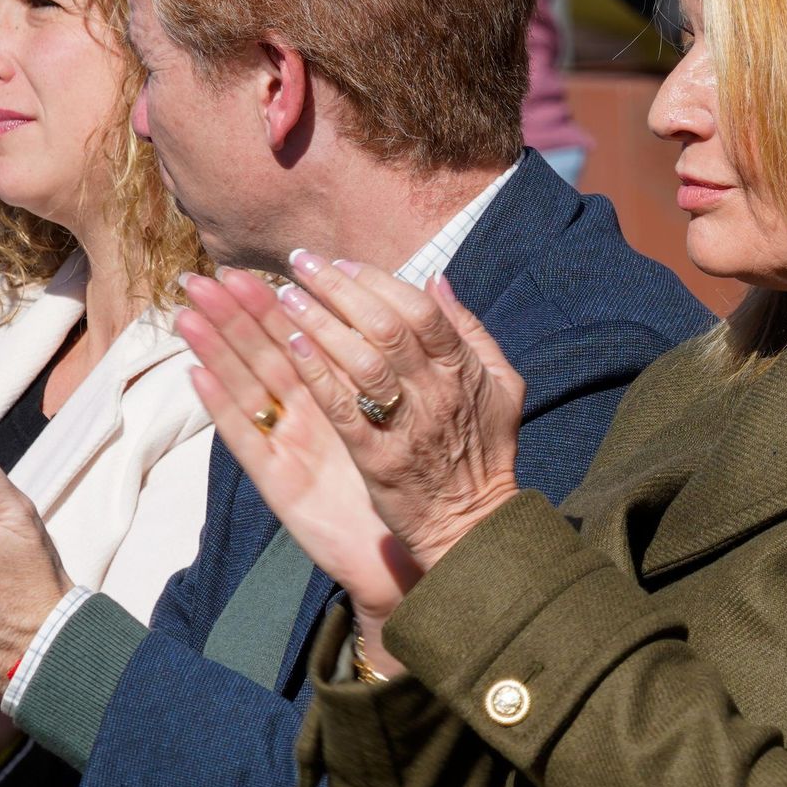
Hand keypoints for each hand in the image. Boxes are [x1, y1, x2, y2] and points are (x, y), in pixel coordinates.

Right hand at [178, 270, 420, 671]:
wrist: (425, 544)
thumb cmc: (417, 477)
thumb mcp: (413, 412)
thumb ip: (408, 362)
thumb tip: (424, 302)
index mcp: (340, 395)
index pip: (304, 338)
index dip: (279, 303)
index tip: (256, 267)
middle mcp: (309, 416)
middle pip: (266, 354)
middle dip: (234, 313)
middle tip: (202, 275)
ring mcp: (292, 447)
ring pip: (248, 387)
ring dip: (215, 347)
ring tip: (186, 310)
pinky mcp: (282, 482)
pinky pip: (248, 439)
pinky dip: (222, 407)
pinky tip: (197, 375)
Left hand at [275, 253, 523, 569]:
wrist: (473, 523)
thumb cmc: (486, 451)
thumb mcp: (502, 384)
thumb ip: (470, 329)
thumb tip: (437, 279)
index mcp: (464, 370)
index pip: (420, 310)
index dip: (378, 281)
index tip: (342, 263)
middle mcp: (436, 392)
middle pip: (385, 327)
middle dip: (339, 289)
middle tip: (301, 263)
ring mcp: (407, 426)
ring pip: (360, 362)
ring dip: (320, 324)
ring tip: (285, 297)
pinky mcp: (378, 459)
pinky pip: (343, 409)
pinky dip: (317, 374)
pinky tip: (291, 346)